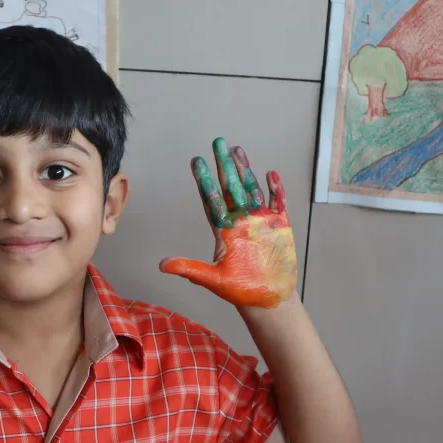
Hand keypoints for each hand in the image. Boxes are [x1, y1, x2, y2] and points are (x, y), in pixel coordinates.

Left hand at [160, 138, 297, 309]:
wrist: (269, 300)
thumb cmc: (241, 291)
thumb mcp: (213, 280)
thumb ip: (190, 269)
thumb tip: (162, 265)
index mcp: (224, 232)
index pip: (211, 200)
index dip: (204, 181)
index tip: (195, 162)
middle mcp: (240, 222)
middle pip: (231, 188)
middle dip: (224, 166)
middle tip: (217, 142)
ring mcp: (261, 222)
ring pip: (252, 190)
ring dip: (245, 170)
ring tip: (237, 150)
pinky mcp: (280, 226)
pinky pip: (278, 203)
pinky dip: (275, 189)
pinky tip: (270, 174)